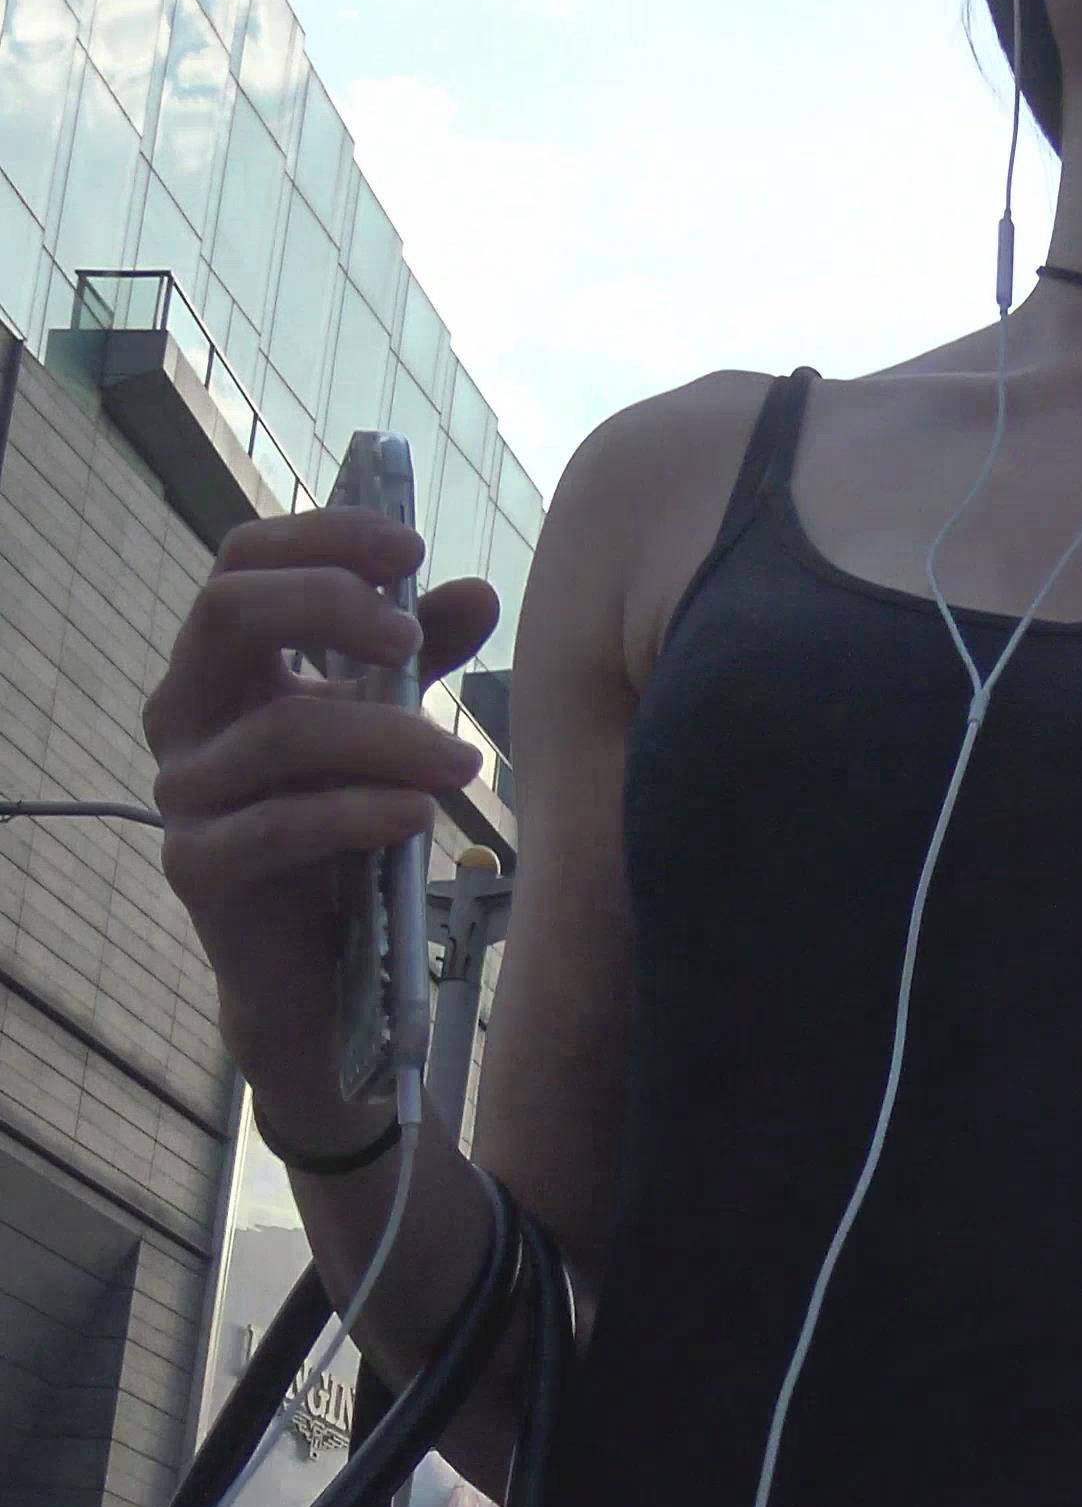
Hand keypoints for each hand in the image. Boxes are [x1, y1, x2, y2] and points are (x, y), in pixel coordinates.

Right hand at [146, 509, 499, 1113]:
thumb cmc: (344, 830)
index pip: (245, 559)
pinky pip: (279, 826)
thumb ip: (419, 660)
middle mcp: (185, 712)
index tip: (411, 549)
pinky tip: (418, 817)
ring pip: (282, 731)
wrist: (318, 968)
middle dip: (332, 607)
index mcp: (223, 663)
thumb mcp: (386, 728)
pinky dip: (359, 813)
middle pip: (231, 611)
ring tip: (463, 762)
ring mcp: (182, 790)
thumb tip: (475, 592)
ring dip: (386, 737)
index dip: (323, 538)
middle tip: (415, 643)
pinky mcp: (197, 866)